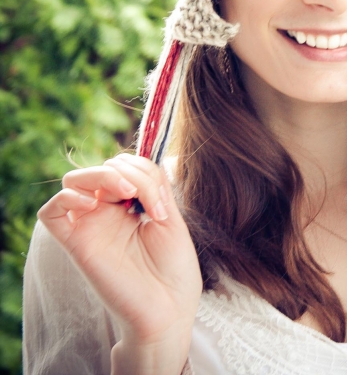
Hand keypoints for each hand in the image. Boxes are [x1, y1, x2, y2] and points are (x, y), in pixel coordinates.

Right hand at [37, 154, 201, 366]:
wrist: (169, 307)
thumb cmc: (174, 267)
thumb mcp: (170, 215)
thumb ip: (153, 185)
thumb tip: (139, 162)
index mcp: (132, 204)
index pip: (125, 165)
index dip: (143, 170)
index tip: (162, 203)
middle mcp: (109, 212)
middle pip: (103, 167)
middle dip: (127, 171)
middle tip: (145, 198)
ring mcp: (91, 226)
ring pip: (75, 180)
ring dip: (101, 175)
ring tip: (126, 194)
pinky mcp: (75, 244)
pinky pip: (50, 212)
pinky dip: (66, 198)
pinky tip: (92, 204)